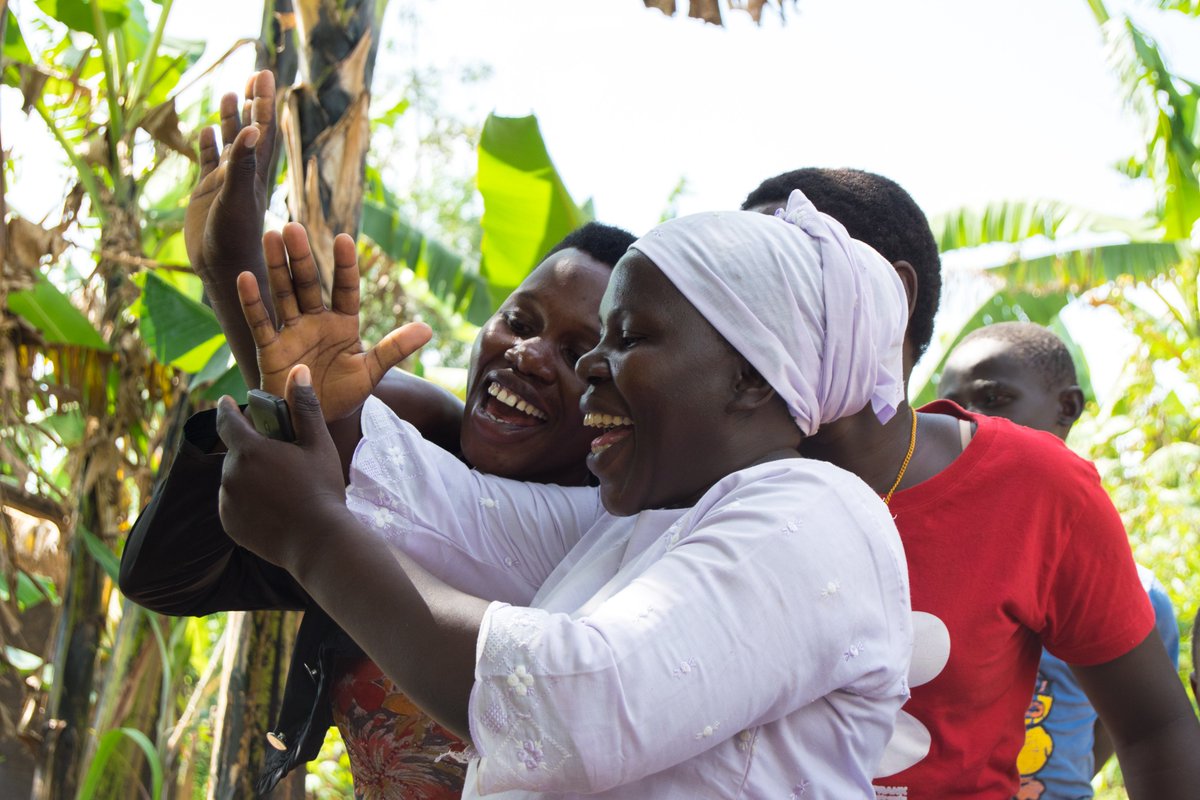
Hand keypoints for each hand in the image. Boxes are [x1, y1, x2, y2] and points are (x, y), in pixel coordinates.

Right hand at [185, 71, 276, 286]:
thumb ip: (242, 166)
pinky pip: (208, 163)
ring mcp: (225, 183)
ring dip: (230, 120)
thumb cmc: (235, 237)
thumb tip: (251, 129)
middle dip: (253, 103)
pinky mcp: (207, 194)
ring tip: (230, 93)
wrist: (223, 268)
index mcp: (255, 171)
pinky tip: (205, 130)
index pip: (262, 128)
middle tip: (255, 74)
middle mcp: (243, 173)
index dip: (264, 102)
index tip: (265, 74)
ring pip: (228, 144)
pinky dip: (207, 146)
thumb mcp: (237, 199)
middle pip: (249, 130)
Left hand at [216, 365, 347, 571]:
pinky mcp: (229, 524)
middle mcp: (230, 474)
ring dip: (249, 475)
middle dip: (251, 448)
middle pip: (235, 452)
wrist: (318, 542)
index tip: (226, 401)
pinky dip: (247, 500)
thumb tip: (298, 370)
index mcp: (249, 450)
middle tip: (278, 455)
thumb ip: (304, 407)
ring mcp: (227, 501)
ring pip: (234, 478)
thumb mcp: (318, 444)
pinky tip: (273, 506)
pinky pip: (233, 503)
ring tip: (280, 485)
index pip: (226, 420)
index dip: (227, 408)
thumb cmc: (321, 489)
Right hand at [238, 222, 431, 419]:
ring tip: (270, 236)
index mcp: (343, 324)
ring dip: (277, 267)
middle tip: (294, 227)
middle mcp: (316, 321)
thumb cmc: (344, 395)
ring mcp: (291, 333)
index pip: (345, 289)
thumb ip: (394, 349)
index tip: (343, 238)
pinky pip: (260, 322)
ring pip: (283, 294)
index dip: (345, 265)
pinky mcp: (270, 349)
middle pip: (309, 284)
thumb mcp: (371, 373)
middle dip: (302, 257)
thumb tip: (428, 329)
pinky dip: (252, 302)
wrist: (314, 420)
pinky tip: (245, 278)